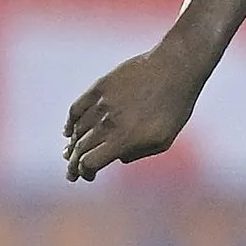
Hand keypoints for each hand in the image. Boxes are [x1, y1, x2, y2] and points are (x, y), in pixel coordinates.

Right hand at [63, 44, 211, 181]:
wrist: (176, 69)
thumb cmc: (175, 107)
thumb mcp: (164, 139)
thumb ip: (139, 153)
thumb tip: (118, 158)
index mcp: (124, 140)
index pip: (91, 162)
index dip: (84, 172)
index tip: (86, 176)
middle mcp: (108, 123)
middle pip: (80, 149)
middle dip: (73, 164)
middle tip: (71, 172)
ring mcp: (102, 104)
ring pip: (77, 130)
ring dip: (72, 144)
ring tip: (71, 152)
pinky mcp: (100, 87)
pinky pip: (76, 109)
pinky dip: (69, 122)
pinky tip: (69, 131)